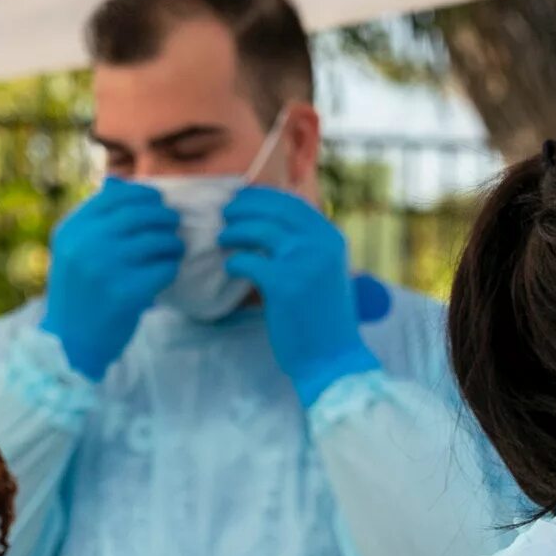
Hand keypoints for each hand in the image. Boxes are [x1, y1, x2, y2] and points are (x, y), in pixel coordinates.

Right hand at [40, 180, 184, 381]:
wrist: (70, 343)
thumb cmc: (78, 294)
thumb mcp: (73, 251)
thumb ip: (94, 219)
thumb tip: (119, 180)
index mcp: (71, 230)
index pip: (114, 196)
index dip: (143, 195)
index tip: (157, 202)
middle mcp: (85, 244)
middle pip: (139, 214)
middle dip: (163, 217)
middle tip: (173, 225)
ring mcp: (106, 268)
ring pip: (157, 240)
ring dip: (172, 243)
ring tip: (173, 250)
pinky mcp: (127, 293)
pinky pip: (164, 268)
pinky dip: (170, 269)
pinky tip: (166, 274)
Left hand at [219, 185, 377, 407]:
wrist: (333, 357)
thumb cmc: (324, 319)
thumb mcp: (324, 272)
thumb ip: (305, 247)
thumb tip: (269, 225)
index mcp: (331, 238)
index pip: (292, 203)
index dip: (263, 197)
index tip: (242, 200)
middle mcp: (321, 243)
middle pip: (274, 210)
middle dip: (244, 207)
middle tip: (224, 213)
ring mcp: (303, 261)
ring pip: (259, 229)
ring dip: (235, 231)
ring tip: (222, 238)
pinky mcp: (284, 283)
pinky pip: (249, 261)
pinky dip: (235, 263)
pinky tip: (230, 269)